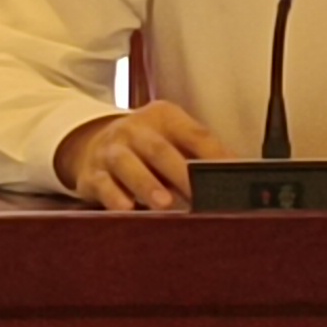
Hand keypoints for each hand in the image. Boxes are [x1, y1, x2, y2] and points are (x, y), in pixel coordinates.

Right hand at [55, 100, 223, 210]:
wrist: (90, 144)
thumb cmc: (144, 147)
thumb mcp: (170, 139)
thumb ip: (198, 156)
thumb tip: (235, 177)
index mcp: (163, 117)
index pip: (195, 134)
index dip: (215, 154)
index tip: (233, 173)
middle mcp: (135, 130)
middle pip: (159, 149)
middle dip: (180, 172)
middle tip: (198, 194)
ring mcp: (111, 151)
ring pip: (128, 165)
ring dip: (147, 185)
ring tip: (164, 204)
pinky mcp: (92, 174)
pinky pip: (103, 185)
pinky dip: (114, 197)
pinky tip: (127, 209)